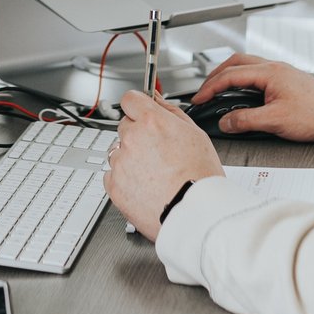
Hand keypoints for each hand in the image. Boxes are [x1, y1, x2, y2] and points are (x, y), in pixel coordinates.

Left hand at [103, 90, 223, 239]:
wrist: (194, 214)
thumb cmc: (200, 177)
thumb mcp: (196, 134)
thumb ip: (171, 111)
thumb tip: (156, 99)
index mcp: (151, 122)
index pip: (130, 99)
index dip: (137, 106)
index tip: (141, 113)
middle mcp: (132, 138)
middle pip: (125, 127)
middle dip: (137, 136)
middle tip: (157, 154)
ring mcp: (120, 162)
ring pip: (118, 152)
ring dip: (130, 159)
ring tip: (154, 175)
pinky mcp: (114, 185)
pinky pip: (112, 175)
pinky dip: (124, 180)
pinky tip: (145, 187)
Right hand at [191, 54, 313, 141]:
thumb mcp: (276, 121)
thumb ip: (246, 120)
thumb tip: (226, 122)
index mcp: (269, 72)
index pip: (230, 75)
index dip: (210, 88)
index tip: (199, 99)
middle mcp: (274, 67)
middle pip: (236, 63)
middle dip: (216, 75)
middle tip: (205, 90)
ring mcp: (281, 72)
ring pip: (247, 66)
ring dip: (230, 75)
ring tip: (219, 90)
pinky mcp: (287, 80)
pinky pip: (257, 73)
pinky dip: (243, 80)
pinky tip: (243, 92)